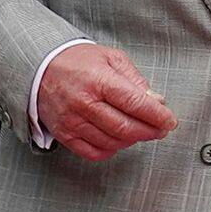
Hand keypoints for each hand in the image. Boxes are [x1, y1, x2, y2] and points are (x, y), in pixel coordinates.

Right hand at [35, 44, 175, 161]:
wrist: (41, 67)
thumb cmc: (78, 61)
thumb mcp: (112, 58)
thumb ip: (135, 80)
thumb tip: (156, 101)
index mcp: (98, 80)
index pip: (135, 103)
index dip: (157, 115)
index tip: (170, 121)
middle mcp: (84, 102)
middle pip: (125, 127)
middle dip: (150, 131)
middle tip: (160, 129)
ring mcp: (72, 121)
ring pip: (112, 142)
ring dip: (132, 140)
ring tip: (141, 131)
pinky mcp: (64, 134)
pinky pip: (93, 152)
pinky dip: (112, 150)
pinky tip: (119, 140)